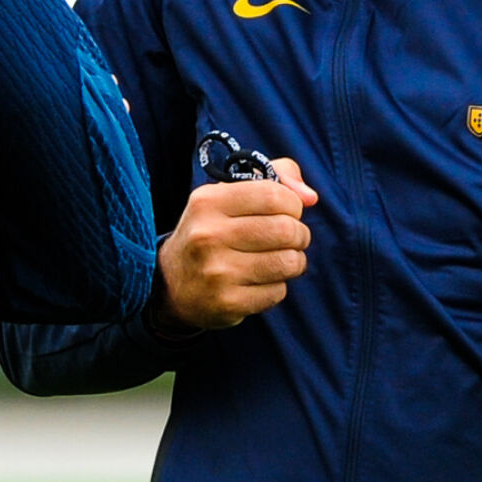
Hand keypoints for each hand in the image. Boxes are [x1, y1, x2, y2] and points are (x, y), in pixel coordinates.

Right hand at [151, 158, 318, 330]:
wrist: (171, 283)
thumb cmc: (212, 230)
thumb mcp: (229, 194)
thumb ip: (276, 177)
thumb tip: (310, 197)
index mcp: (208, 201)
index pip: (274, 195)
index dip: (292, 204)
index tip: (287, 212)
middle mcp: (208, 235)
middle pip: (286, 230)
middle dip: (299, 234)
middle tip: (292, 239)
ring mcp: (216, 272)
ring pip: (287, 263)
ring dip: (294, 261)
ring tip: (282, 259)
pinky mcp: (227, 303)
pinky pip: (278, 292)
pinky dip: (278, 286)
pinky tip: (261, 281)